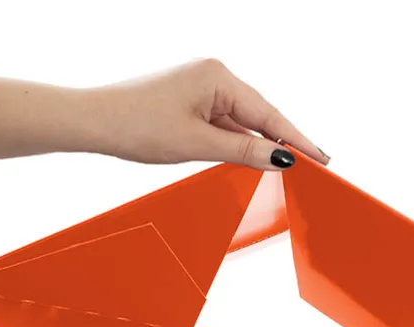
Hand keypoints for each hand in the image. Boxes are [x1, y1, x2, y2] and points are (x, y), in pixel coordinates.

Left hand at [85, 58, 329, 169]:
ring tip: (286, 165)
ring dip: (257, 144)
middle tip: (312, 163)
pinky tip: (248, 156)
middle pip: (258, 116)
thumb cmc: (137, 124)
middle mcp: (212, 76)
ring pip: (241, 122)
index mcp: (218, 77)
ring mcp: (201, 88)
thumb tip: (280, 159)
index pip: (269, 115)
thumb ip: (244, 152)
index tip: (320, 157)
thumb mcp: (198, 144)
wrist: (93, 121)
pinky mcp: (190, 101)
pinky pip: (223, 123)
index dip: (296, 140)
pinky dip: (236, 142)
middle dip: (282, 142)